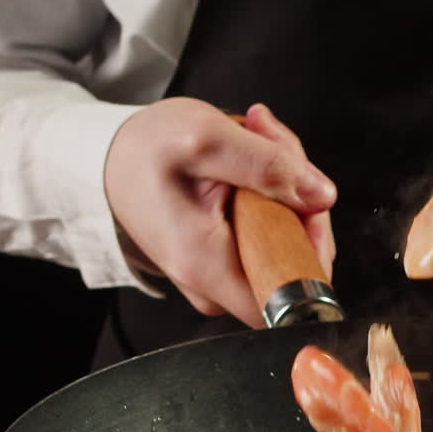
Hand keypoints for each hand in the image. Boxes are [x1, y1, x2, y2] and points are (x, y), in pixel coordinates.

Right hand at [104, 98, 336, 327]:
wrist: (110, 159)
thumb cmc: (144, 150)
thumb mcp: (206, 138)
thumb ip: (268, 165)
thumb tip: (322, 196)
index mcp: (208, 266)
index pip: (296, 293)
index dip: (314, 243)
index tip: (300, 197)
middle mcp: (215, 285)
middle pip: (299, 259)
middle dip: (301, 194)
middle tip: (271, 144)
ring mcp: (222, 277)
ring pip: (290, 241)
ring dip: (287, 185)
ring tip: (256, 140)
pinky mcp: (227, 261)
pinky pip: (273, 234)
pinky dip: (273, 192)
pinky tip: (249, 158)